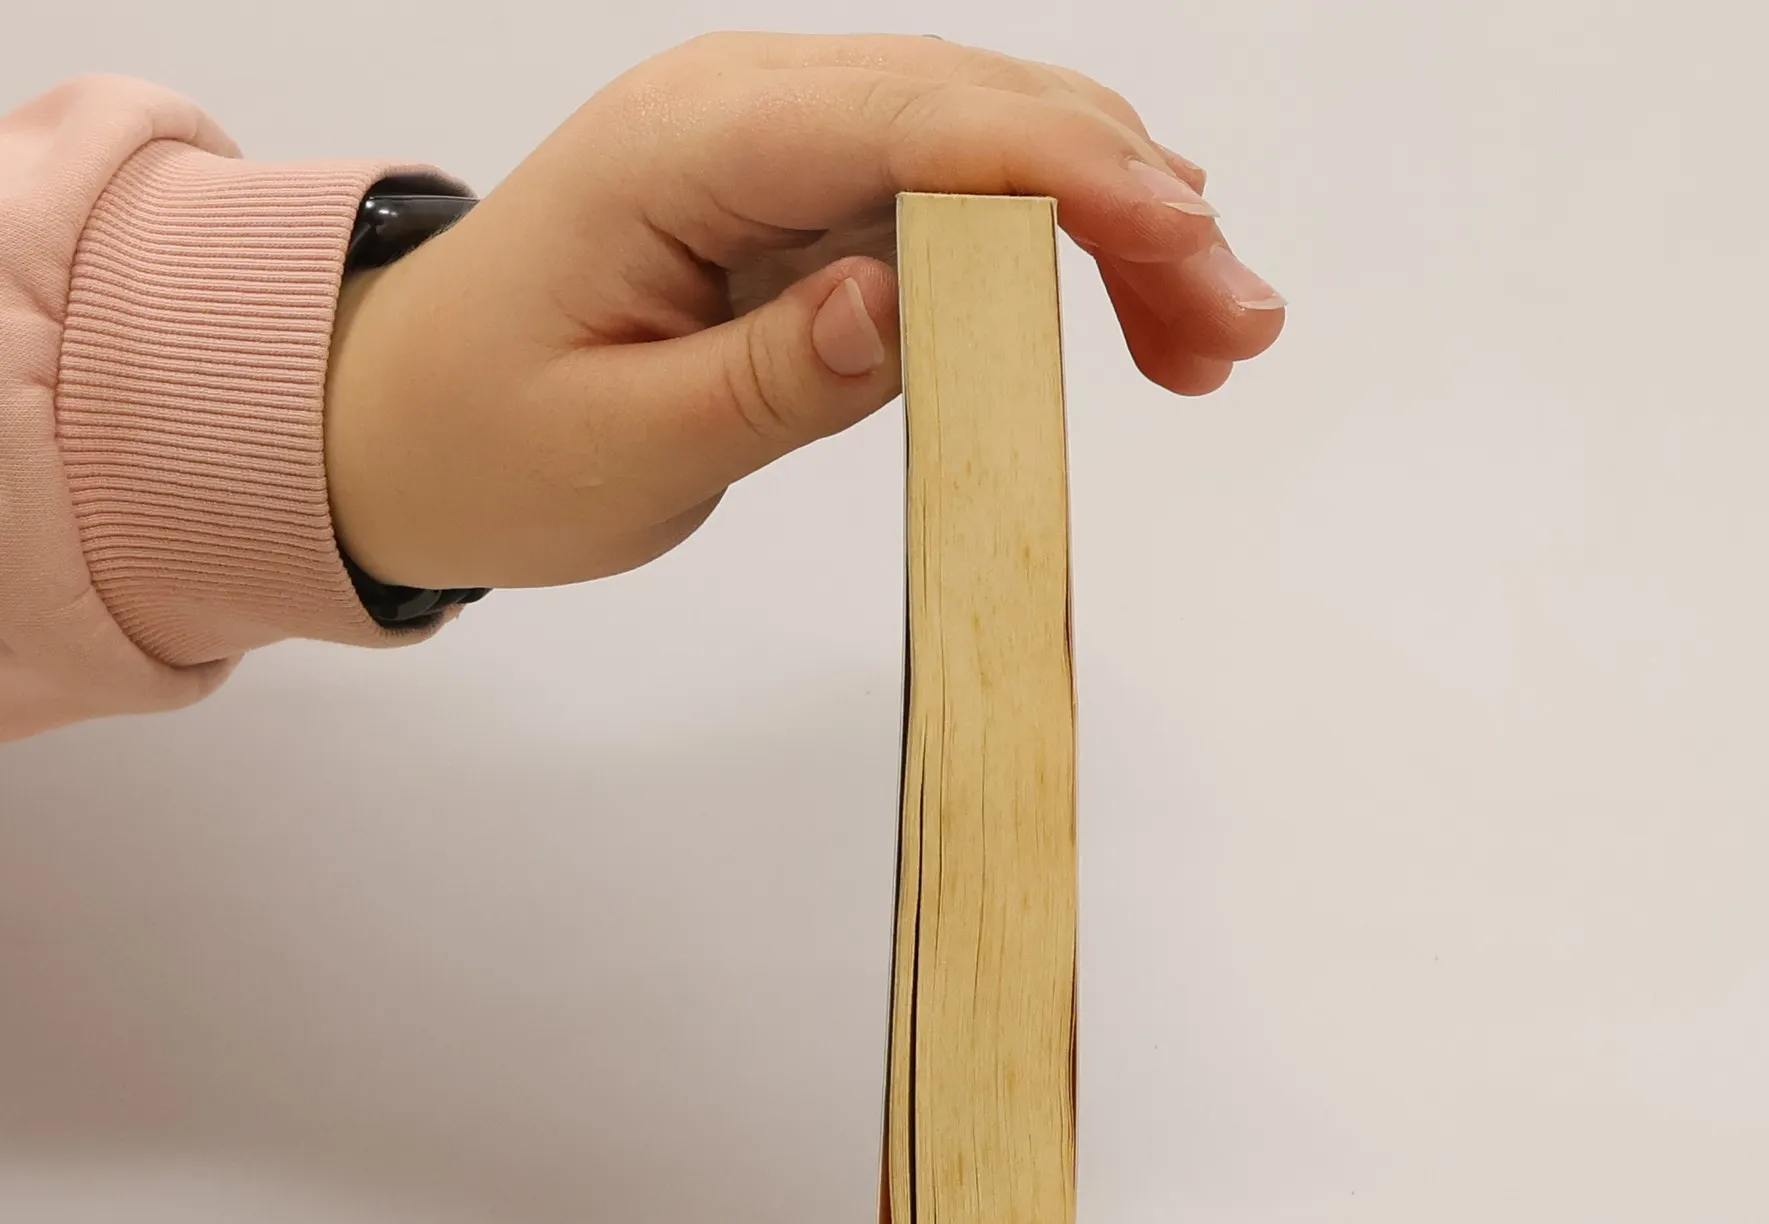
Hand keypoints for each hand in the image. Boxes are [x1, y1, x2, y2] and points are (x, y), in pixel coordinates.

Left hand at [324, 32, 1285, 590]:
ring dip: (1116, 228)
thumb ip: (768, 375)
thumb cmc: (486, 432)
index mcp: (688, 144)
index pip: (913, 123)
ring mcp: (786, 143)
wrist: (405, 415)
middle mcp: (750, 108)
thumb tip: (902, 304)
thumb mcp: (618, 443)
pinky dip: (1054, 251)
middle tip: (1238, 325)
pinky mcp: (811, 196)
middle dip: (1130, 206)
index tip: (1185, 247)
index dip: (1065, 176)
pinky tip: (1128, 309)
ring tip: (1212, 341)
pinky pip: (957, 196)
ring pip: (993, 145)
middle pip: (983, 114)